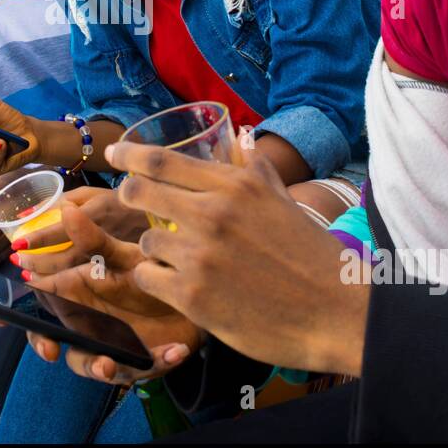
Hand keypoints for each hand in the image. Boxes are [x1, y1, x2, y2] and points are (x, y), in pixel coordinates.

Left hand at [8, 185, 145, 274]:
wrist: (159, 221)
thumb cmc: (121, 203)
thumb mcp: (95, 193)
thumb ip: (68, 200)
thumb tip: (40, 210)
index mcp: (96, 213)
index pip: (62, 230)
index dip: (38, 239)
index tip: (18, 244)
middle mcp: (103, 237)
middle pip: (63, 259)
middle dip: (37, 263)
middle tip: (18, 260)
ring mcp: (111, 258)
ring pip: (73, 274)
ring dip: (47, 276)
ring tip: (28, 273)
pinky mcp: (115, 271)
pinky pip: (86, 281)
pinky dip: (64, 284)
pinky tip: (51, 282)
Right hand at [17, 204, 202, 384]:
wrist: (189, 286)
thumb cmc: (147, 268)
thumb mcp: (123, 255)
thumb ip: (93, 239)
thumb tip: (65, 210)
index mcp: (77, 300)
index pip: (47, 323)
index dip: (40, 337)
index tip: (48, 345)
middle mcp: (89, 325)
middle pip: (64, 347)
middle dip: (61, 357)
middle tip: (62, 356)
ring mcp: (113, 344)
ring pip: (96, 364)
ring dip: (100, 368)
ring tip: (112, 366)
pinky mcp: (141, 357)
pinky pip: (145, 366)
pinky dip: (160, 360)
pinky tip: (176, 350)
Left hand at [108, 141, 369, 376]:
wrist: (333, 312)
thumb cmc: (310, 255)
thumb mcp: (282, 200)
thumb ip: (254, 168)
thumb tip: (239, 135)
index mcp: (236, 186)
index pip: (164, 160)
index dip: (131, 155)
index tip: (114, 154)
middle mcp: (215, 214)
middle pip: (142, 191)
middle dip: (130, 194)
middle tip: (130, 199)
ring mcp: (201, 255)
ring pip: (148, 240)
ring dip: (156, 247)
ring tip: (178, 257)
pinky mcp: (193, 295)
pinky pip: (148, 277)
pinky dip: (155, 279)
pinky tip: (175, 282)